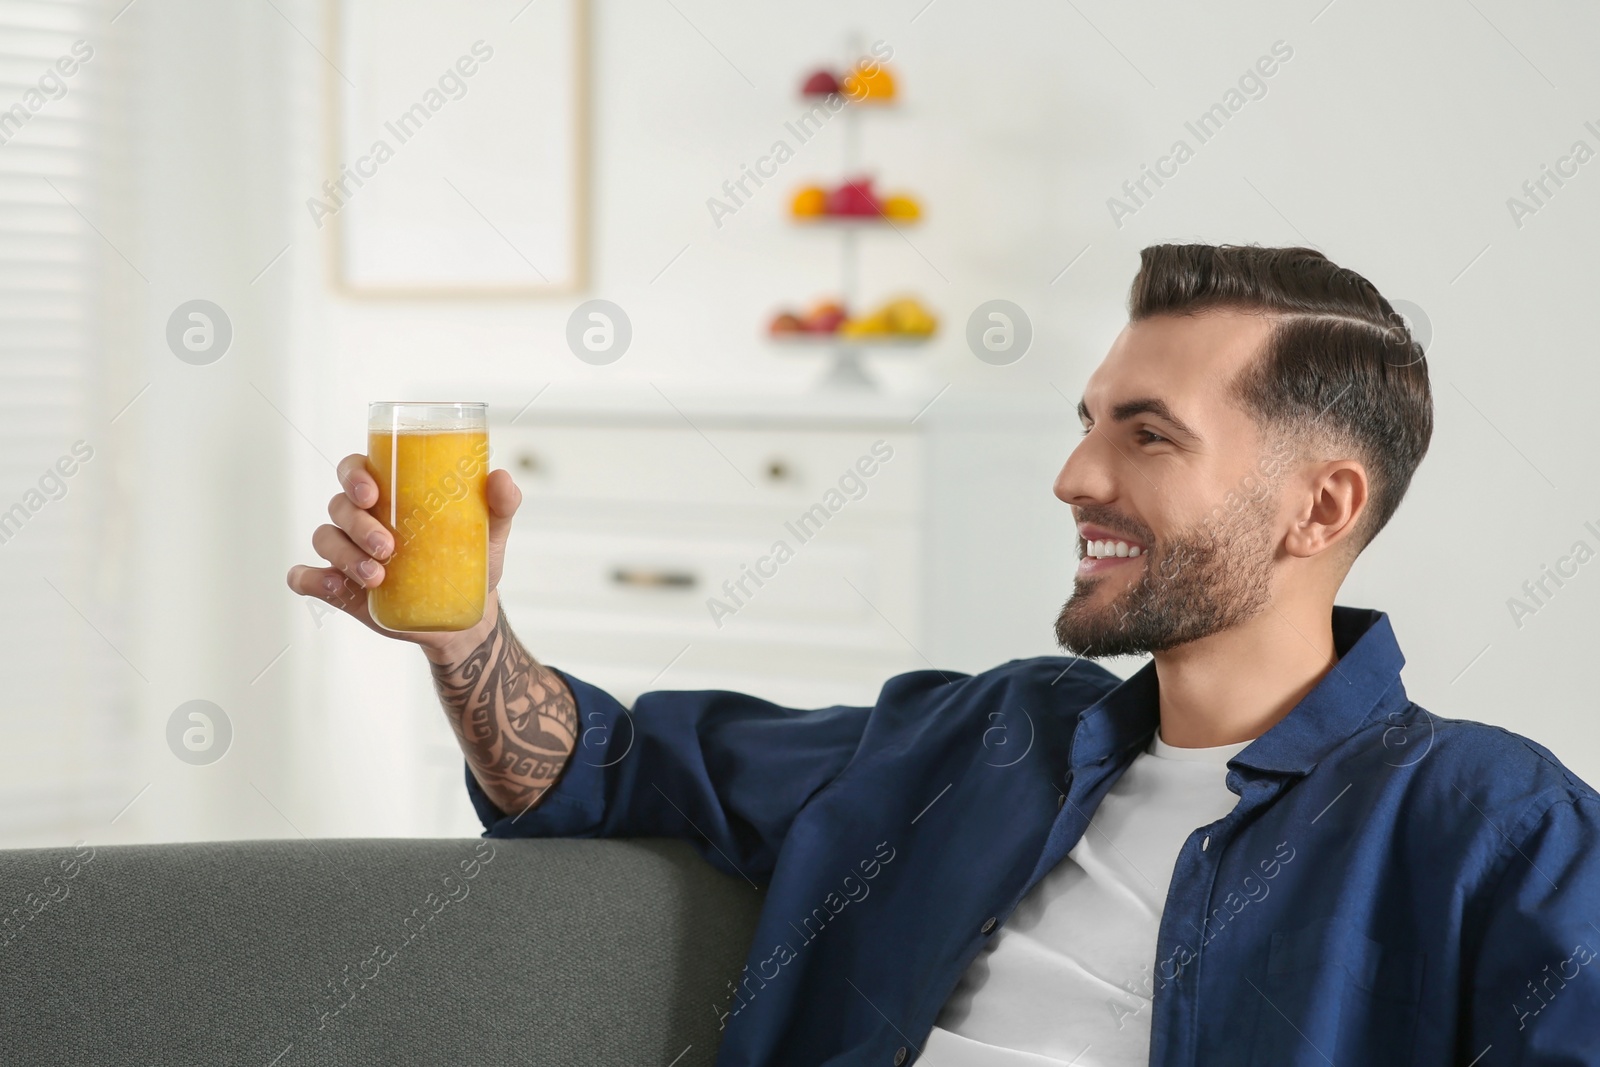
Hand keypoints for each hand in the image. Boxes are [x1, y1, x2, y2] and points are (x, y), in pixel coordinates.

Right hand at [285, 453, 522, 657]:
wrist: (462, 615)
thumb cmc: (468, 561)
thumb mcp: (489, 533)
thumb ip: (500, 504)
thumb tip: (501, 478)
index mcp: (390, 494)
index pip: (356, 469)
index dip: (354, 474)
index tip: (373, 493)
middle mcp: (361, 518)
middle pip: (340, 505)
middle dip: (359, 524)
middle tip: (389, 547)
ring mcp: (346, 551)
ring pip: (326, 538)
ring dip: (344, 555)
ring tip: (377, 576)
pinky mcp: (339, 586)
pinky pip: (306, 577)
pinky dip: (309, 578)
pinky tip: (332, 586)